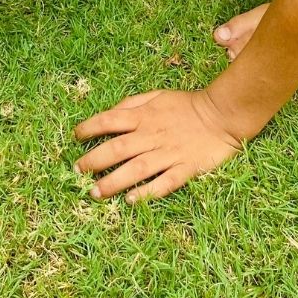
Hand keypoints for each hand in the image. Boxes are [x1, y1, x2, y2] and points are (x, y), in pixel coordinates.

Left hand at [73, 89, 245, 202]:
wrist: (221, 114)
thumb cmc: (186, 105)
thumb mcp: (156, 96)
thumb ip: (132, 104)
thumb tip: (109, 114)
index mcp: (144, 116)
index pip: (110, 120)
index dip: (89, 127)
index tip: (75, 137)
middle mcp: (152, 135)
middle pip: (118, 148)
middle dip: (94, 160)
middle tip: (77, 171)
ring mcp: (169, 153)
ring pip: (136, 169)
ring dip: (114, 181)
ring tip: (95, 192)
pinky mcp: (186, 168)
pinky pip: (164, 183)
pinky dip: (147, 192)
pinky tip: (130, 201)